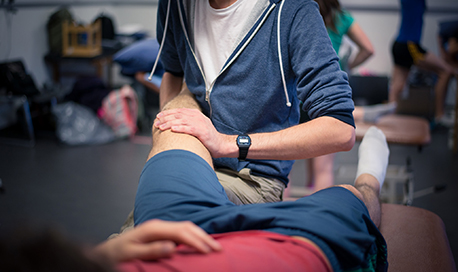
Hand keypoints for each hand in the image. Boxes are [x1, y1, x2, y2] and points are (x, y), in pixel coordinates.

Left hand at [94, 219, 221, 262]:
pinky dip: (194, 236)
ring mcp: (160, 227)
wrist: (108, 250)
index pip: (181, 232)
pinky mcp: (161, 232)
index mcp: (154, 228)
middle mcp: (159, 225)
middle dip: (204, 237)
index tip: (208, 251)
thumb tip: (171, 247)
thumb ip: (151, 249)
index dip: (196, 241)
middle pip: (187, 227)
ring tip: (214, 246)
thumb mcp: (131, 253)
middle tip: (219, 249)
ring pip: (186, 228)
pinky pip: (182, 231)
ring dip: (201, 236)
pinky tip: (200, 242)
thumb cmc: (118, 253)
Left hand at [154, 108, 232, 157]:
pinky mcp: (202, 131)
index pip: (179, 111)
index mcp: (196, 114)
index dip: (167, 113)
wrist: (221, 144)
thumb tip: (173, 124)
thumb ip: (187, 123)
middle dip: (165, 118)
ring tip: (160, 126)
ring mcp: (200, 123)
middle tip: (156, 122)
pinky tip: (172, 129)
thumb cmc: (207, 137)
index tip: (158, 116)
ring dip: (169, 123)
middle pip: (178, 115)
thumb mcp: (197, 127)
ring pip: (181, 120)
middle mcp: (197, 116)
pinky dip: (180, 128)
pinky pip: (189, 128)